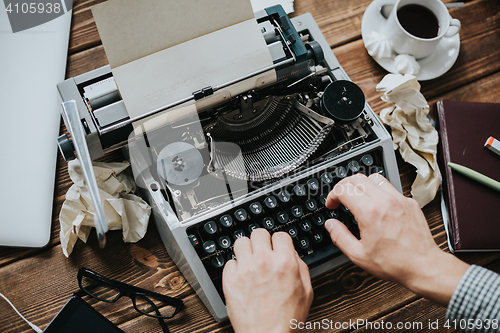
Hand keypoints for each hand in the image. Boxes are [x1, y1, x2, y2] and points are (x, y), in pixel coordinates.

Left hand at [223, 229, 312, 332]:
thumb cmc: (286, 319)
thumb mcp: (307, 291)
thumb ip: (300, 266)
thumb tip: (291, 253)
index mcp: (285, 262)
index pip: (280, 234)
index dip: (279, 242)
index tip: (276, 248)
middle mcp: (264, 261)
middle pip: (258, 233)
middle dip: (261, 242)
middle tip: (262, 252)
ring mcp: (245, 269)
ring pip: (240, 242)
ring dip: (246, 250)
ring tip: (249, 261)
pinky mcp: (230, 280)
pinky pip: (229, 262)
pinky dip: (235, 267)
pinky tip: (242, 276)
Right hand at [324, 173, 468, 305]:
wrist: (423, 266)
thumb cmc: (394, 263)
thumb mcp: (358, 255)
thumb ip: (340, 237)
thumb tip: (330, 225)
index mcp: (369, 212)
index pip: (343, 189)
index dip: (332, 195)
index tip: (332, 204)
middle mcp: (385, 201)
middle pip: (357, 178)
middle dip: (343, 186)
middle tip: (340, 198)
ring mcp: (399, 199)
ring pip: (374, 178)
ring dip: (362, 184)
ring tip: (358, 197)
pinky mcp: (409, 202)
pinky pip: (390, 187)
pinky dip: (379, 191)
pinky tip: (377, 204)